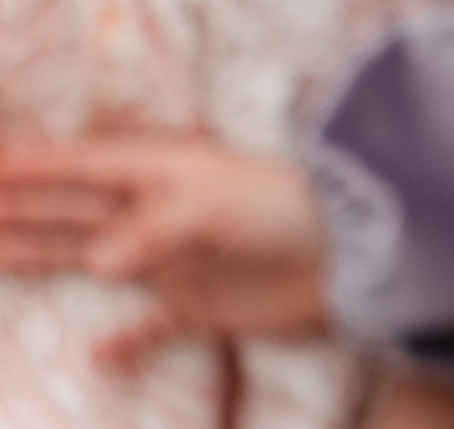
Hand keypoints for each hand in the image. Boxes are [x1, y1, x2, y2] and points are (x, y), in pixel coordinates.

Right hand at [0, 137, 329, 367]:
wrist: (356, 255)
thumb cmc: (289, 210)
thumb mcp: (218, 205)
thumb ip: (154, 231)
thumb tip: (96, 262)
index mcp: (166, 175)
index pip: (84, 166)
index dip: (34, 164)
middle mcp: (162, 215)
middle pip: (75, 209)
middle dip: (23, 207)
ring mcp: (179, 261)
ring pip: (95, 259)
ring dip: (45, 257)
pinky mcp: (204, 307)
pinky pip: (153, 327)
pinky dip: (127, 341)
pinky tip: (99, 352)